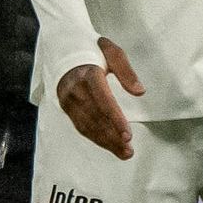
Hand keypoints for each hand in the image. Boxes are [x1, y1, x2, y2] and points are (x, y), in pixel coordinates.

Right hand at [55, 40, 142, 158]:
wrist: (63, 49)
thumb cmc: (94, 51)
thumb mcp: (112, 52)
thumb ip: (127, 71)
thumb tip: (140, 92)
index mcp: (87, 74)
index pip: (103, 101)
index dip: (115, 119)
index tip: (128, 135)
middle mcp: (74, 89)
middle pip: (95, 118)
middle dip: (112, 136)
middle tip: (129, 150)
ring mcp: (67, 99)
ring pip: (87, 125)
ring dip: (105, 141)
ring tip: (124, 153)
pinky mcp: (66, 106)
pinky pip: (80, 125)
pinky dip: (95, 138)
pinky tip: (109, 145)